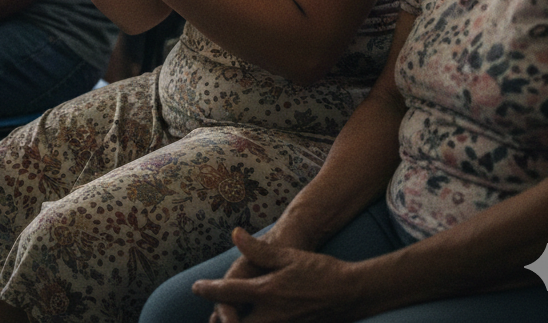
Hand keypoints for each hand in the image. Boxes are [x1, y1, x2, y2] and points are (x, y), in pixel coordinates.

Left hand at [194, 229, 360, 322]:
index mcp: (268, 291)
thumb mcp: (287, 255)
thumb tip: (234, 233)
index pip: (229, 293)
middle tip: (213, 315)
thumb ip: (258, 248)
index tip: (196, 288)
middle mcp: (272, 315)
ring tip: (226, 318)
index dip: (209, 290)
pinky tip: (252, 319)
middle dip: (222, 319)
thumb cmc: (319, 270)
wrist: (351, 293)